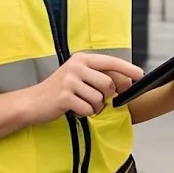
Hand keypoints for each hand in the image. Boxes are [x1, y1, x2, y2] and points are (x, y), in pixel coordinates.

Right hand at [23, 53, 143, 123]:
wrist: (33, 101)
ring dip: (94, 107)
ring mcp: (70, 81)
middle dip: (106, 96)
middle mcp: (76, 66)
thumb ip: (98, 76)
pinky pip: (88, 109)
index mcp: (82, 59)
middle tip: (94, 99)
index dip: (127, 69)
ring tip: (81, 104)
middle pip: (108, 84)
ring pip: (99, 99)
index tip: (140, 75)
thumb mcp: (79, 76)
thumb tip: (125, 83)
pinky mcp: (65, 97)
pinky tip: (74, 109)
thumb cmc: (60, 90)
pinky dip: (84, 114)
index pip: (110, 62)